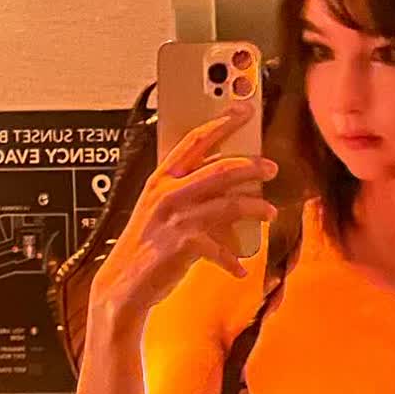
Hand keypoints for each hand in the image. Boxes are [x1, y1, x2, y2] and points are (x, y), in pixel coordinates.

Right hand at [90, 97, 278, 320]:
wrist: (123, 283)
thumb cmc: (145, 244)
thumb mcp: (159, 208)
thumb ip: (185, 190)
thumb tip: (224, 180)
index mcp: (161, 180)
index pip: (195, 141)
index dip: (222, 123)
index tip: (243, 110)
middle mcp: (168, 194)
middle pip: (220, 169)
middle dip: (252, 166)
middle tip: (271, 168)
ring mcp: (176, 219)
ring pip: (229, 204)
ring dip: (255, 208)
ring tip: (268, 212)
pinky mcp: (184, 245)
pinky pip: (222, 248)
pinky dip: (233, 259)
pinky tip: (240, 267)